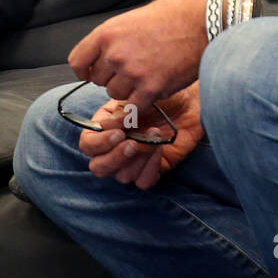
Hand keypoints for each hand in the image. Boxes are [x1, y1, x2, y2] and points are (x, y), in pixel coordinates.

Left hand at [68, 0, 206, 111]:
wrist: (203, 24)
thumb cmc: (173, 16)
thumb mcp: (133, 17)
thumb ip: (115, 37)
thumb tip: (103, 52)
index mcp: (107, 33)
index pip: (77, 61)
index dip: (85, 69)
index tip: (92, 72)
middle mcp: (115, 54)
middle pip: (98, 80)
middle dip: (111, 77)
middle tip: (130, 70)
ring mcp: (132, 73)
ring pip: (116, 94)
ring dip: (127, 90)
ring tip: (145, 76)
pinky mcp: (151, 89)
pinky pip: (133, 106)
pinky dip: (140, 103)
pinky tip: (151, 92)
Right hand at [78, 82, 202, 190]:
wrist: (189, 102)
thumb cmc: (161, 96)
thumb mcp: (137, 97)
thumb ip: (120, 113)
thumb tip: (105, 127)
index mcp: (106, 128)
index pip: (88, 144)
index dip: (98, 143)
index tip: (118, 134)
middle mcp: (115, 147)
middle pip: (99, 167)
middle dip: (114, 158)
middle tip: (132, 144)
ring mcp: (133, 160)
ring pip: (122, 176)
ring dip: (138, 158)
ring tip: (154, 136)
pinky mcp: (151, 169)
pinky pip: (142, 182)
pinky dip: (150, 168)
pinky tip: (159, 148)